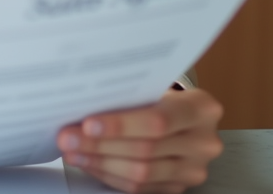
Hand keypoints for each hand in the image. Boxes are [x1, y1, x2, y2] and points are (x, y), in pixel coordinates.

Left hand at [56, 88, 223, 193]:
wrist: (185, 118)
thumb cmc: (163, 97)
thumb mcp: (154, 87)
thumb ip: (128, 96)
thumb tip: (80, 104)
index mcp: (201, 109)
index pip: (158, 120)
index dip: (121, 124)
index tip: (87, 123)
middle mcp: (203, 141)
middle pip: (146, 149)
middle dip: (100, 144)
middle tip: (68, 138)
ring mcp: (194, 168)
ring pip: (142, 172)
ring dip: (100, 162)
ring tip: (73, 152)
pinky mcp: (180, 186)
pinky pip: (140, 187)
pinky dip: (109, 174)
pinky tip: (89, 163)